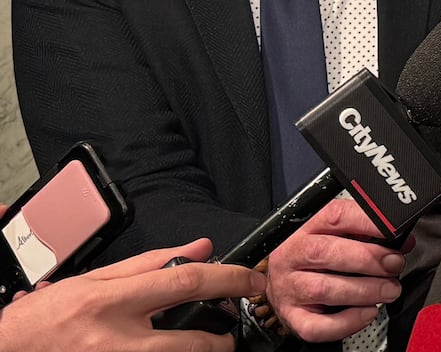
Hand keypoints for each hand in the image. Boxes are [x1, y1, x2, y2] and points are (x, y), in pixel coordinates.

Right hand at [0, 238, 264, 351]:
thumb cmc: (41, 320)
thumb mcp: (91, 279)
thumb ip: (149, 263)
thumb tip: (201, 247)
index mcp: (112, 301)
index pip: (186, 281)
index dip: (228, 279)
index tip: (252, 279)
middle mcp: (117, 340)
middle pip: (192, 340)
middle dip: (222, 338)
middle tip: (228, 331)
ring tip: (206, 346)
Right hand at [266, 198, 407, 341]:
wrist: (276, 280)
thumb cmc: (312, 255)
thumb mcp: (335, 233)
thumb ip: (368, 234)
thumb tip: (403, 242)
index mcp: (306, 226)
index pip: (335, 216)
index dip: (368, 223)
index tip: (394, 231)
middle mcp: (292, 254)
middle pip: (327, 252)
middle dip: (369, 260)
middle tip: (394, 265)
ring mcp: (288, 287)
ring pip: (324, 289)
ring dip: (364, 291)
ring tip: (389, 290)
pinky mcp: (291, 316)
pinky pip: (316, 325)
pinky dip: (347, 322)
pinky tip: (367, 313)